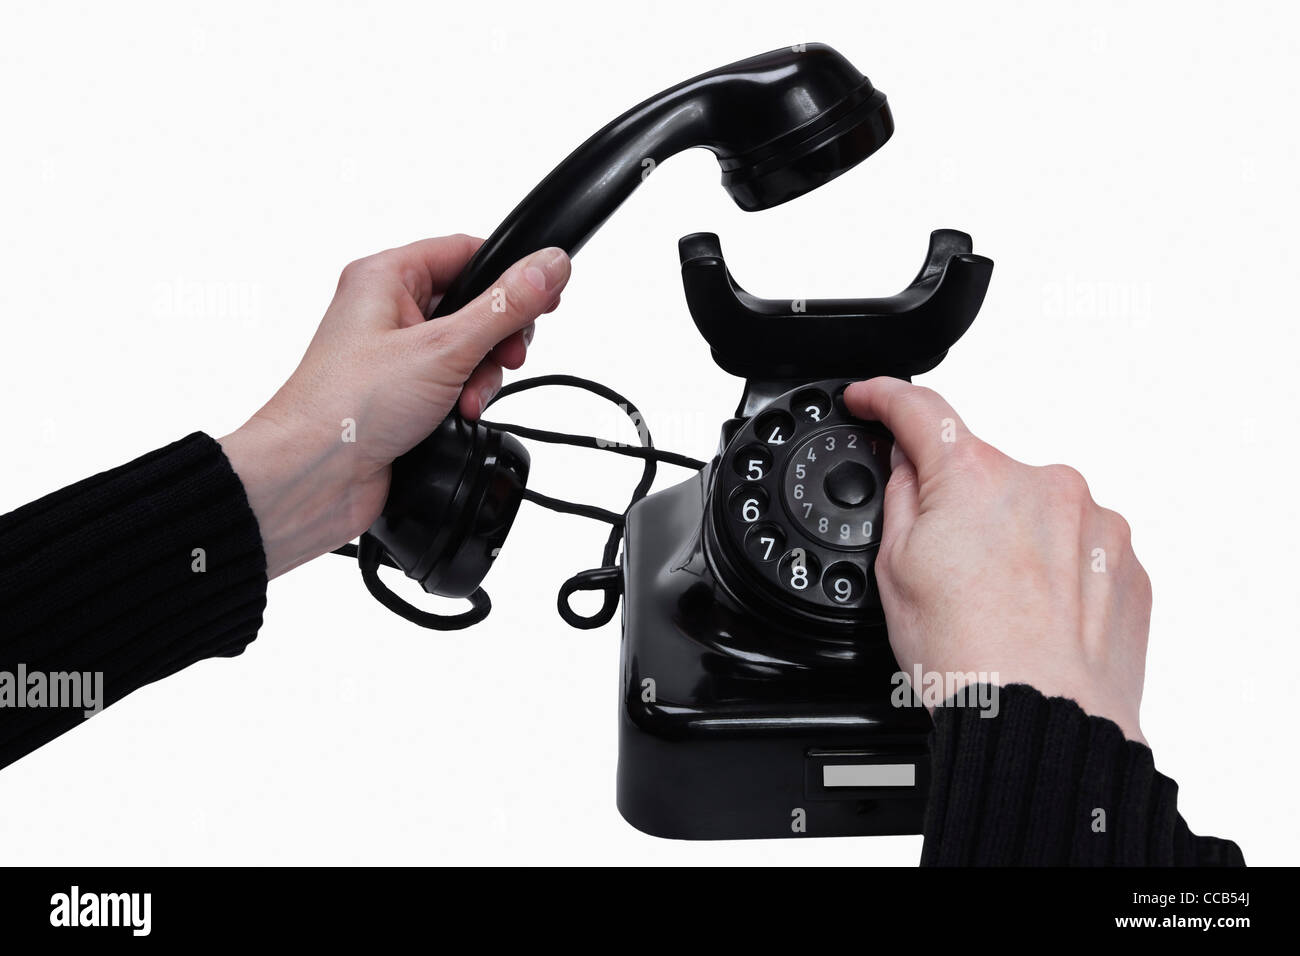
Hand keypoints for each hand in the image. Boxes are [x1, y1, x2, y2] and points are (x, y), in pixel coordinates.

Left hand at [218, 235, 570, 578]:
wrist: (312, 478)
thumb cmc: (348, 406)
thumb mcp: (444, 349)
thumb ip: (505, 307)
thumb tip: (549, 267)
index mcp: (386, 277)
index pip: (466, 252)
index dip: (510, 273)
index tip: (544, 295)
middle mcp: (387, 310)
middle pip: (473, 303)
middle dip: (497, 338)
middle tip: (506, 357)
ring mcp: (394, 354)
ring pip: (466, 348)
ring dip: (481, 376)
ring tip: (470, 398)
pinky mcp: (400, 393)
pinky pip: (451, 382)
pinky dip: (464, 399)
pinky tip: (459, 416)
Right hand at [844, 377, 1151, 742]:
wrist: (1044, 723)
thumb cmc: (970, 660)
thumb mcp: (894, 572)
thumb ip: (901, 500)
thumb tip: (907, 469)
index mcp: (974, 477)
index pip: (919, 412)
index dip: (884, 397)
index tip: (871, 398)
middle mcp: (1043, 484)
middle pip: (983, 474)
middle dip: (959, 507)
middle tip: (944, 574)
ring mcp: (1094, 523)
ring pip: (1035, 512)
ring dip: (1012, 542)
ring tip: (996, 609)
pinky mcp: (1128, 563)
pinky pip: (1079, 549)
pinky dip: (1055, 572)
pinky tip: (1033, 618)